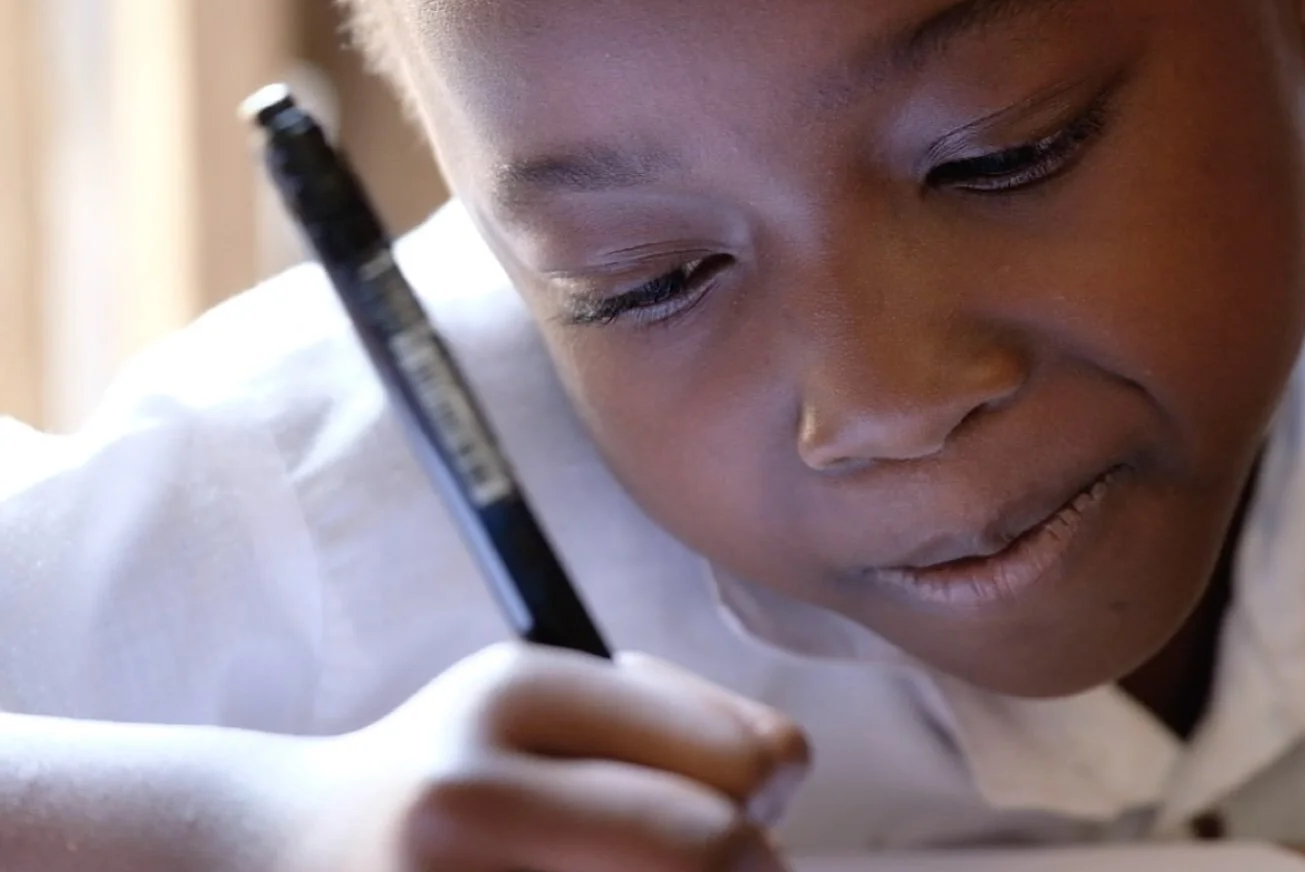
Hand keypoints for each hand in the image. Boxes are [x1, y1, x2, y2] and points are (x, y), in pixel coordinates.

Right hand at [276, 643, 809, 871]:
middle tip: (724, 867)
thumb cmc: (458, 775)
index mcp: (513, 693)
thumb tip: (787, 770)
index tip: (740, 810)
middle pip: (711, 856)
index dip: (764, 801)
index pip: (737, 764)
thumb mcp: (553, 708)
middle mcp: (465, 795)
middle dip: (745, 868)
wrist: (276, 852)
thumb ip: (688, 723)